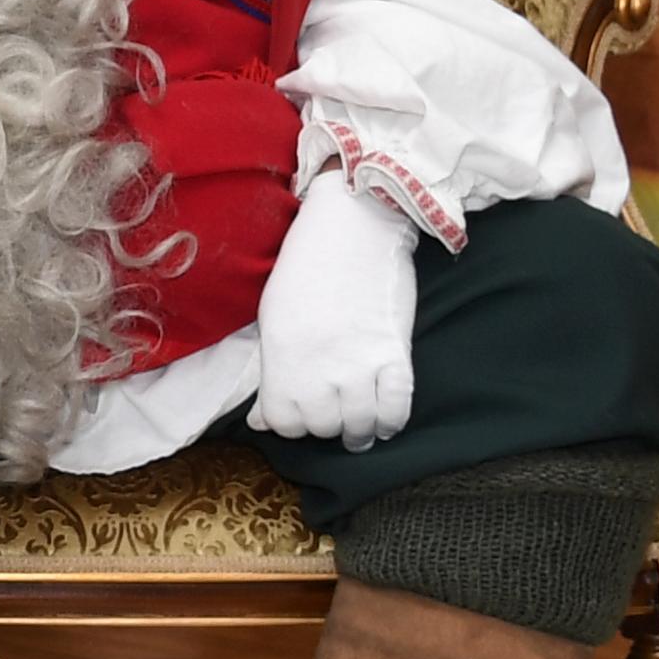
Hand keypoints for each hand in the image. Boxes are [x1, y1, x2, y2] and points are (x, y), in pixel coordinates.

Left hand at [246, 171, 421, 446]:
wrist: (354, 226)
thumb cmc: (305, 268)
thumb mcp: (273, 317)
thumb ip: (270, 371)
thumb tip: (262, 421)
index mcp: (280, 357)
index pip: (283, 423)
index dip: (290, 423)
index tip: (298, 414)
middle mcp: (317, 367)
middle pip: (322, 427)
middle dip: (325, 427)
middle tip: (331, 415)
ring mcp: (359, 363)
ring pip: (359, 425)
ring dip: (358, 432)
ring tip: (358, 429)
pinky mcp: (396, 354)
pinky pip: (396, 408)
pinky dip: (390, 422)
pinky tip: (383, 422)